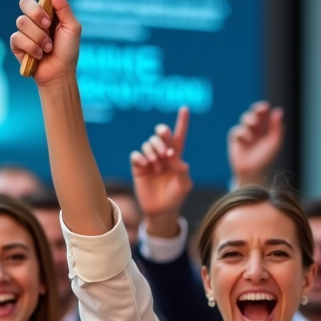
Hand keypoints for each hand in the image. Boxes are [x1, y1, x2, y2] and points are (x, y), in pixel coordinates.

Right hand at [10, 0, 79, 87]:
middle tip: (48, 28)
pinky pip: (17, 38)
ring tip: (48, 48)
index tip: (50, 19)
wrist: (60, 74)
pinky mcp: (17, 45)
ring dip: (39, 38)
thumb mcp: (72, 27)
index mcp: (46, 13)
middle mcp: (33, 20)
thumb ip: (64, 7)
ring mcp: (24, 32)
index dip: (40, 5)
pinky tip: (39, 55)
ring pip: (22, 22)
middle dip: (37, 16)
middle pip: (24, 3)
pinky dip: (32, 48)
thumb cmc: (68, 51)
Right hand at [130, 106, 192, 237]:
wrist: (161, 211)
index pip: (179, 136)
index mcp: (176, 156)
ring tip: (156, 166)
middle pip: (161, 134)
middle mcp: (162, 154)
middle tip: (166, 151)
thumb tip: (174, 157)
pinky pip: (136, 155)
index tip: (184, 108)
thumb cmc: (175, 197)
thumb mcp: (184, 185)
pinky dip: (141, 157)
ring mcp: (150, 160)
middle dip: (162, 135)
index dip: (182, 122)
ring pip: (148, 143)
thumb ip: (182, 170)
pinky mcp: (138, 167)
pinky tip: (146, 166)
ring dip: (153, 151)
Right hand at [228, 102, 283, 186]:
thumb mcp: (274, 142)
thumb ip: (277, 127)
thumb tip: (278, 111)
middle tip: (259, 110)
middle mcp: (253, 130)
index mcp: (264, 129)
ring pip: (244, 119)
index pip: (263, 114)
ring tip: (254, 125)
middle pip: (253, 113)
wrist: (253, 171)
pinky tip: (248, 139)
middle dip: (255, 110)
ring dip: (249, 120)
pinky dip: (242, 133)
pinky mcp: (235, 140)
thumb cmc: (264, 158)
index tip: (265, 107)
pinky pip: (236, 131)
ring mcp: (244, 134)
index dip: (263, 108)